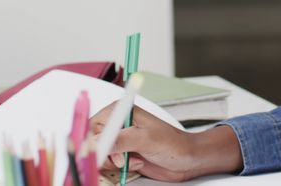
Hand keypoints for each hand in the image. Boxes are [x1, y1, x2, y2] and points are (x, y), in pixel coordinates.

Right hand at [88, 103, 241, 181]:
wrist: (187, 159)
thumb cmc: (173, 144)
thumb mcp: (145, 139)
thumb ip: (120, 140)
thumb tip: (97, 142)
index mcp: (121, 111)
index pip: (94, 125)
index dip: (95, 140)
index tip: (100, 152)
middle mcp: (119, 124)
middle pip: (94, 141)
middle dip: (107, 153)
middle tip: (123, 157)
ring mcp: (121, 140)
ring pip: (100, 155)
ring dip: (116, 162)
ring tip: (134, 158)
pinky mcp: (123, 154)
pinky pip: (110, 164)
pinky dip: (121, 168)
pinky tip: (136, 163)